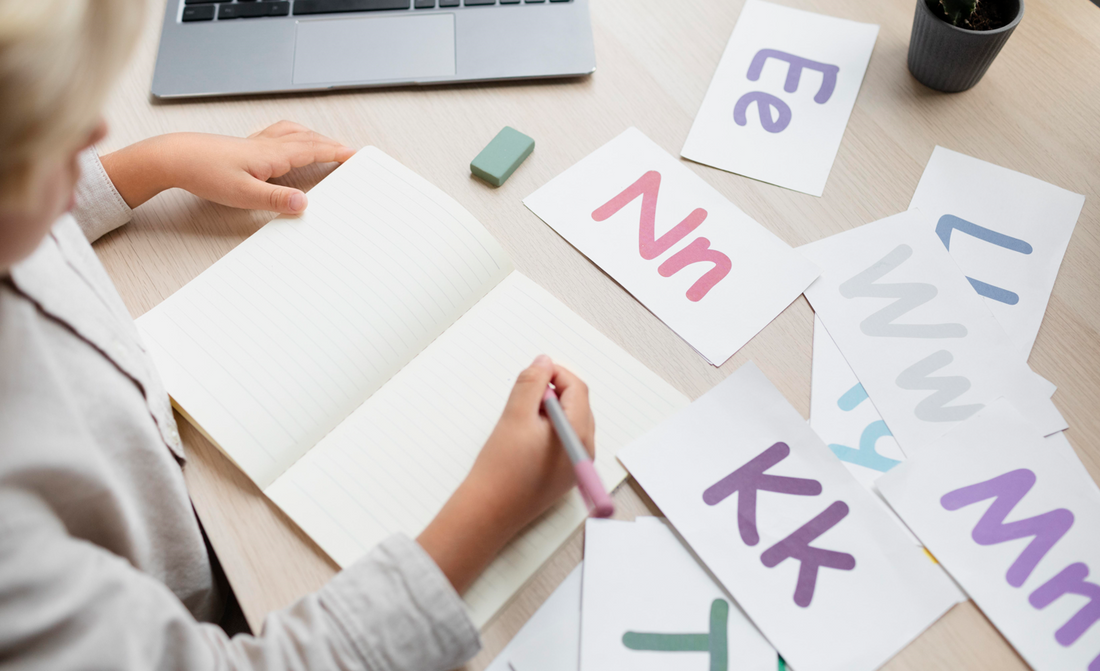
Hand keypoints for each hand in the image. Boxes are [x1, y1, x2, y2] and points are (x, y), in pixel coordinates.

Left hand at [100, 121, 354, 213]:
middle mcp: (267, 144)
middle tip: (349, 153)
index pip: (314, 150)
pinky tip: (289, 141)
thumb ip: (276, 199)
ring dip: (314, 137)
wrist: (175, 157)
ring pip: (294, 133)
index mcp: (272, 155)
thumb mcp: (243, 194)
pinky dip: (294, 135)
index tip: (357, 156)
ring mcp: (257, 142)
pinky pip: (279, 134)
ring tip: (327, 144)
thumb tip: (304, 204)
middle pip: (308, 138)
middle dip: (332, 144)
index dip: (337, 153)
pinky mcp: (246, 145)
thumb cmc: (204, 172)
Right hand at [417, 355, 595, 593]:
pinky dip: (548, 430)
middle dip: (553, 392)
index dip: (556, 374)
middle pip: (578, 405)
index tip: (534, 373)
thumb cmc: (500, 468)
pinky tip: (524, 438)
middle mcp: (585, 450)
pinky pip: (564, 441)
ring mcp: (575, 466)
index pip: (577, 389)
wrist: (488, 512)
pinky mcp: (564, 476)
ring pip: (570, 422)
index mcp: (578, 434)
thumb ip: (532, 384)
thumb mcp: (515, 415)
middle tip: (524, 396)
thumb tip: (544, 363)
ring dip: (549, 411)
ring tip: (521, 418)